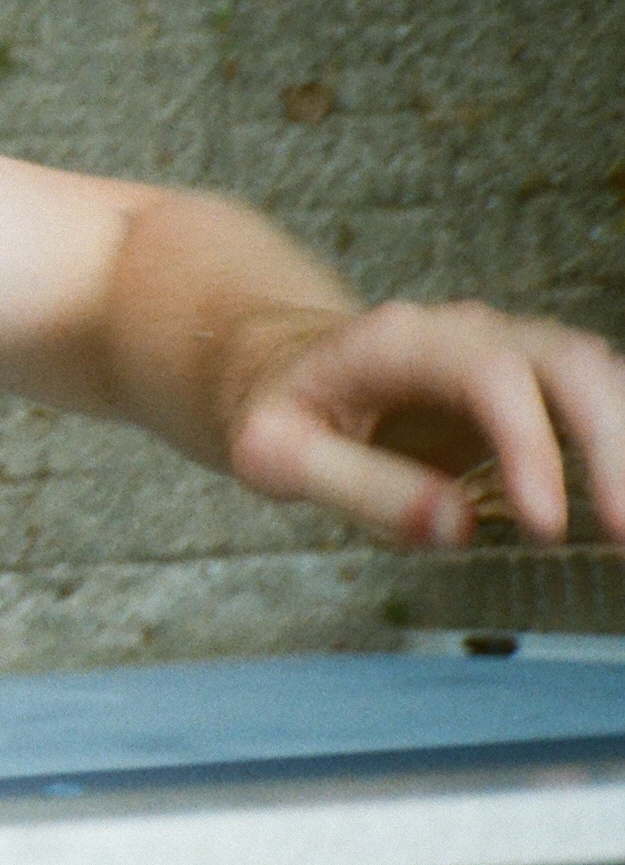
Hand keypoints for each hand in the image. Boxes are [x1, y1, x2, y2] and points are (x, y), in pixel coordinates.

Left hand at [225, 301, 624, 547]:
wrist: (285, 368)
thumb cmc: (279, 412)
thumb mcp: (274, 455)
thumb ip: (357, 487)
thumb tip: (455, 528)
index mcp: (400, 341)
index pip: (489, 376)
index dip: (528, 444)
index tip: (544, 524)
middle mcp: (469, 331)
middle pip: (569, 365)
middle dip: (610, 444)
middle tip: (622, 533)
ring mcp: (508, 349)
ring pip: (598, 375)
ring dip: (624, 446)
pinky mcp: (531, 383)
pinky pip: (598, 398)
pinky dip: (617, 444)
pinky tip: (619, 502)